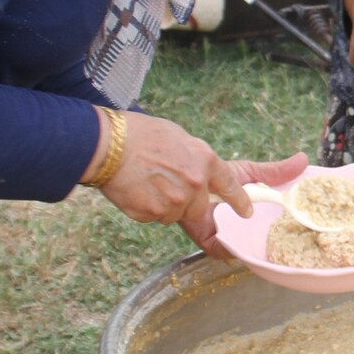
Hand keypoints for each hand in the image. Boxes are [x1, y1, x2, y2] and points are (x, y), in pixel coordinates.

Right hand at [92, 111, 307, 251]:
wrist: (107, 144)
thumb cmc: (140, 134)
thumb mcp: (178, 137)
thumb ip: (195, 157)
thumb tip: (201, 170)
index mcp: (205, 161)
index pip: (231, 187)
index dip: (239, 201)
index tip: (245, 212)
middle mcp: (195, 184)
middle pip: (199, 208)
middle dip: (186, 202)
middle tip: (165, 184)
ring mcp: (175, 201)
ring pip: (176, 215)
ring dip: (164, 205)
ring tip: (147, 182)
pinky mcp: (154, 214)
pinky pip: (155, 218)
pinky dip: (146, 208)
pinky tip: (136, 189)